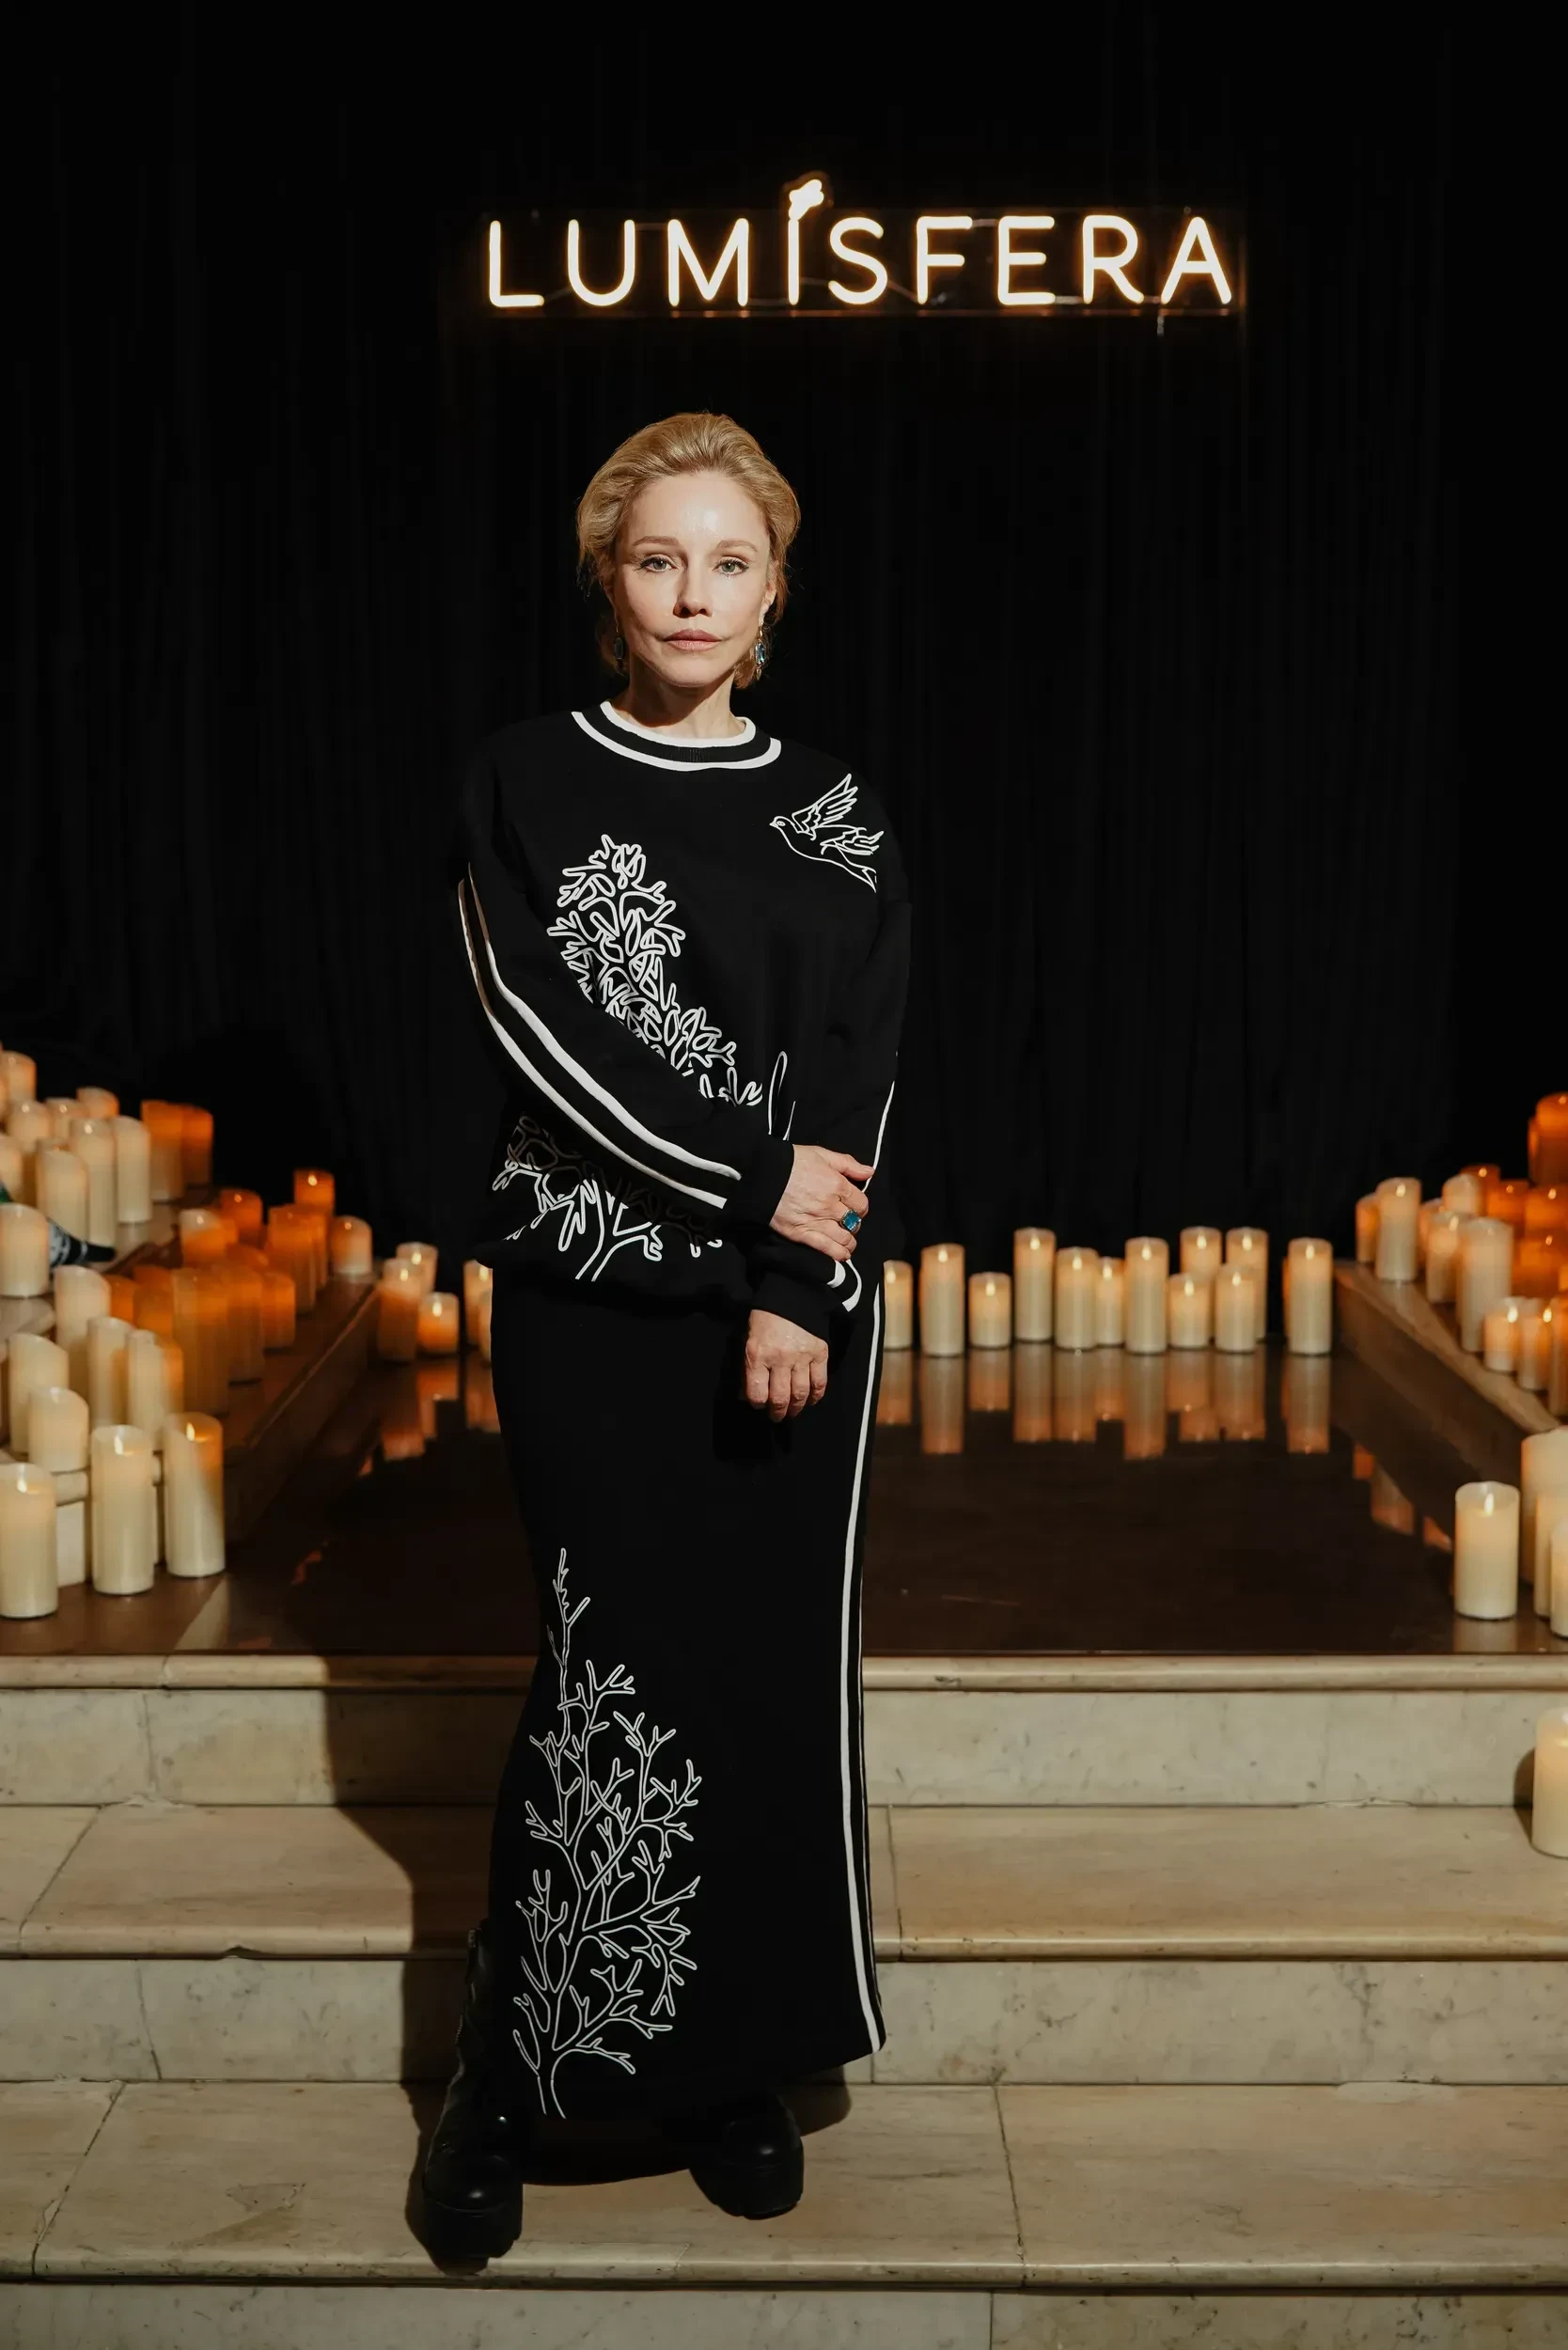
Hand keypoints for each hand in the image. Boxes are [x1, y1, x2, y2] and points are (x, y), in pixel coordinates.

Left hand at [744, 1307, 828, 1418]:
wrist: (792, 1294)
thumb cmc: (765, 1318)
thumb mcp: (747, 1340)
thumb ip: (746, 1368)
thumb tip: (745, 1394)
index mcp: (757, 1355)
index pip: (756, 1393)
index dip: (757, 1404)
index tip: (759, 1404)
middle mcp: (780, 1359)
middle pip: (779, 1398)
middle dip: (777, 1412)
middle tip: (776, 1416)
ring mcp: (802, 1357)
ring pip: (800, 1394)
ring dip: (796, 1408)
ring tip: (792, 1412)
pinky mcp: (820, 1353)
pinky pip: (819, 1382)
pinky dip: (816, 1396)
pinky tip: (810, 1400)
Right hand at [770, 1143, 872, 1262]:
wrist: (761, 1175)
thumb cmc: (791, 1161)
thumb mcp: (821, 1154)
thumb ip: (848, 1164)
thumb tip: (869, 1172)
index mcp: (837, 1185)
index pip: (861, 1203)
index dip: (860, 1205)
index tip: (854, 1205)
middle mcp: (831, 1206)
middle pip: (854, 1221)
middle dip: (853, 1221)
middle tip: (846, 1220)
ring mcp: (817, 1222)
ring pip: (844, 1238)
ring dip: (849, 1241)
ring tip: (847, 1240)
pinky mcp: (802, 1234)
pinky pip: (827, 1249)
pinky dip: (838, 1254)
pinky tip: (842, 1254)